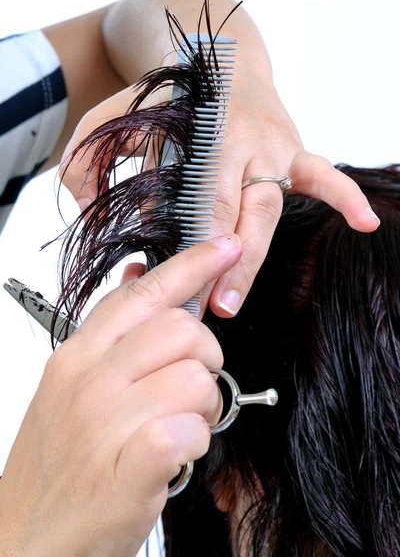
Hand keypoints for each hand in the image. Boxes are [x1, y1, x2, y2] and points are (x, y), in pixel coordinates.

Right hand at [0, 235, 241, 556]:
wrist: (26, 540)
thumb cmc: (57, 466)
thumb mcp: (71, 389)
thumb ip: (110, 338)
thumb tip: (140, 279)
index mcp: (77, 357)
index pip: (142, 293)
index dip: (190, 266)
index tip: (222, 247)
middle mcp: (90, 380)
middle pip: (182, 330)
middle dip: (205, 355)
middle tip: (194, 385)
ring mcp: (107, 421)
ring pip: (196, 379)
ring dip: (203, 407)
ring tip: (179, 428)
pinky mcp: (131, 465)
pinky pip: (190, 429)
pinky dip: (194, 444)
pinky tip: (173, 455)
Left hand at [60, 75, 379, 319]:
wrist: (224, 63)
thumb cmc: (174, 98)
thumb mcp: (122, 115)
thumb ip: (94, 155)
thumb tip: (86, 205)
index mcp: (204, 134)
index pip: (203, 199)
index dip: (193, 244)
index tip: (178, 284)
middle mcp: (244, 144)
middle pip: (239, 213)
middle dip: (225, 264)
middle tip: (208, 308)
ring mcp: (274, 150)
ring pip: (271, 210)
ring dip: (254, 259)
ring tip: (232, 301)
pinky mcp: (293, 153)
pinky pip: (324, 176)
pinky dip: (346, 198)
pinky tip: (367, 224)